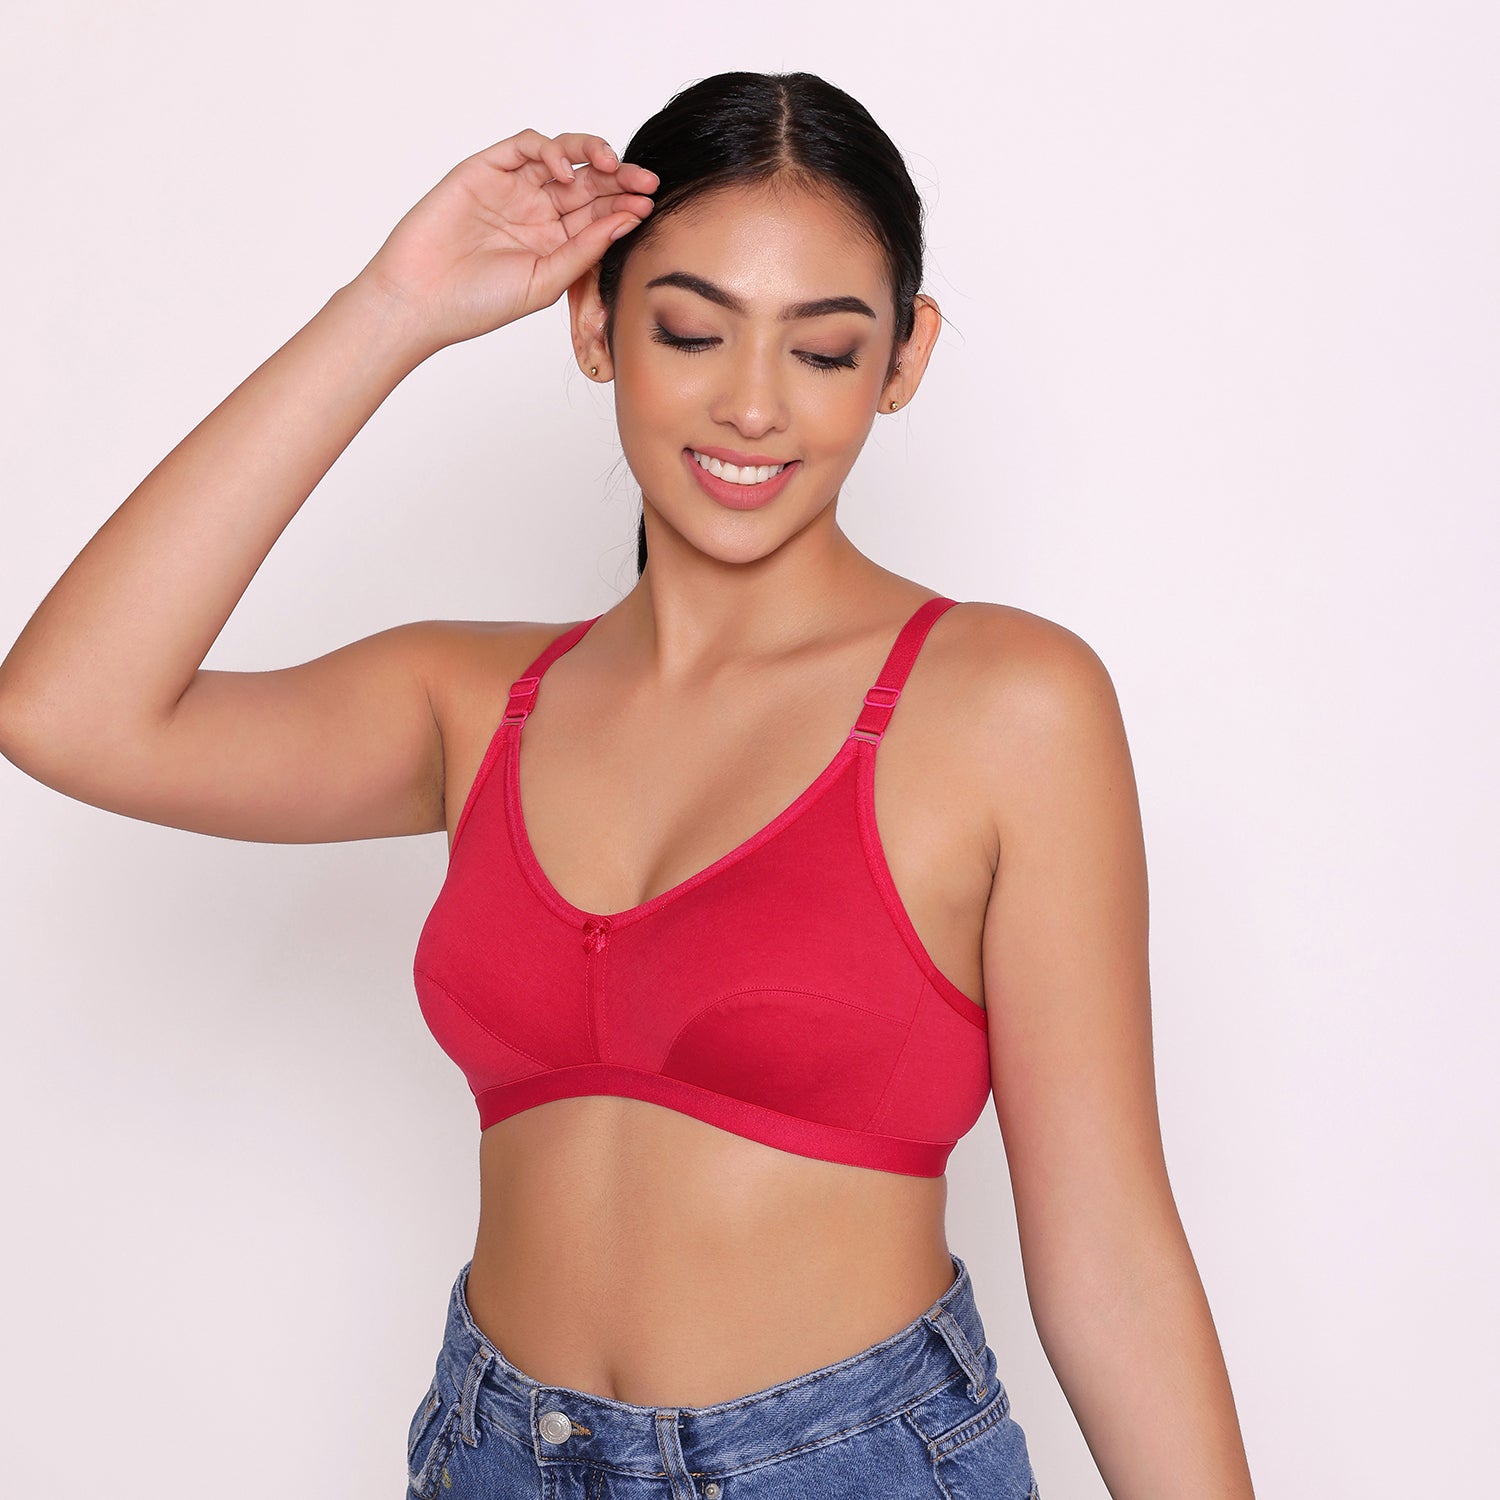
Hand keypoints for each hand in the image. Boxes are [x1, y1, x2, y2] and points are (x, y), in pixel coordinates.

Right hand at [350, 129, 656, 351]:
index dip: (625, 205)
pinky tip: (566, 170)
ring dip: (591, 153)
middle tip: (645, 180)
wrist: (421, 300)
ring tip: (611, 165)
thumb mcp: (545, 281)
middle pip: (588, 182)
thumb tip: (627, 220)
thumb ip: (584, 250)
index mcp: (555, 241)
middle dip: (619, 177)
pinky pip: (525, 146)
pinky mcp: (486, 169)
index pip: (599, 214)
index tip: (649, 206)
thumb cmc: (479, 303)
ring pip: (562, 155)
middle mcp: (537, 211)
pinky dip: (550, 149)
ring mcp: (513, 188)